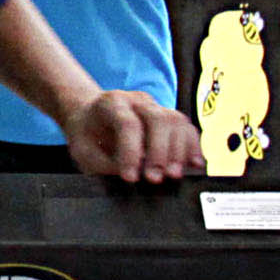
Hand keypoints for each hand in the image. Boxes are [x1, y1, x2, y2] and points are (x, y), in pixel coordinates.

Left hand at [62, 90, 199, 184]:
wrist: (90, 119)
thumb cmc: (87, 136)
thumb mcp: (84, 152)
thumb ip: (106, 164)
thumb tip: (134, 177)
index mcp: (111, 103)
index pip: (127, 124)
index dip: (131, 152)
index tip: (130, 177)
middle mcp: (137, 101)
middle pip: (158, 119)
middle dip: (159, 152)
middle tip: (155, 178)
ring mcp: (156, 107)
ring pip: (176, 121)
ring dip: (178, 151)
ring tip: (174, 175)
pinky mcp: (169, 119)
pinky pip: (187, 129)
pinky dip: (193, 147)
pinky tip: (194, 165)